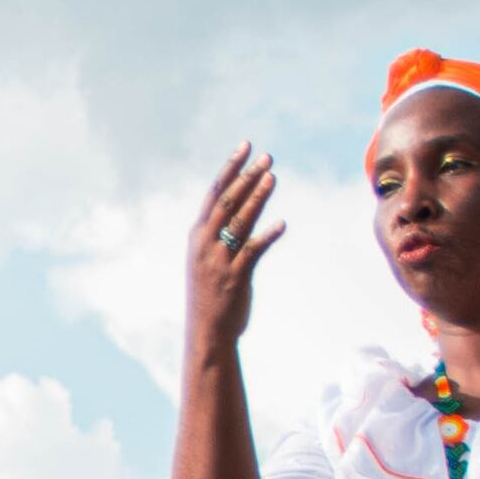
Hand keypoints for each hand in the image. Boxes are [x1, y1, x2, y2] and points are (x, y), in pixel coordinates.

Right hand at [181, 143, 281, 362]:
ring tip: (273, 177)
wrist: (207, 332)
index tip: (246, 146)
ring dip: (257, 197)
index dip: (231, 168)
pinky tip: (282, 224)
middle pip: (227, 201)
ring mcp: (218, 260)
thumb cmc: (211, 295)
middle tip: (266, 157)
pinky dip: (267, 236)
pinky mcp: (235, 277)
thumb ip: (221, 235)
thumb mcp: (208, 259)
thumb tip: (242, 211)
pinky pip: (252, 251)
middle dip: (247, 176)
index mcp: (197, 235)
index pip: (215, 193)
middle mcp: (204, 243)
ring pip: (239, 221)